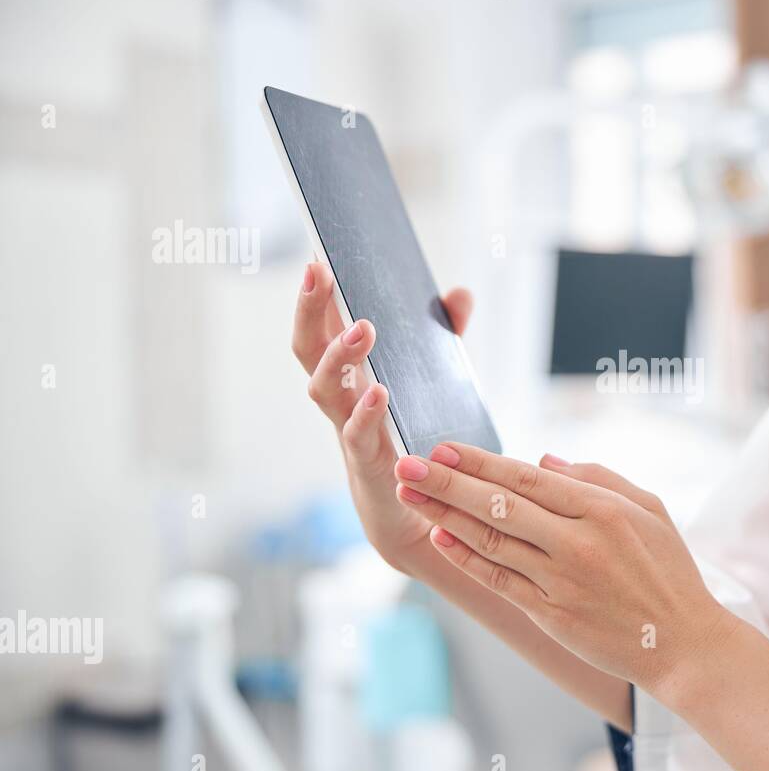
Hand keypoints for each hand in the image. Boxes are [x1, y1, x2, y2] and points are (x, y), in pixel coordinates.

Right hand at [291, 260, 473, 576]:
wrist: (420, 513)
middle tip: (319, 272)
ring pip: (323, 390)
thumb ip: (445, 337)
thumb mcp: (435, 381)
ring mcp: (348, 431)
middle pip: (308, 350)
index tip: (316, 256)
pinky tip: (380, 392)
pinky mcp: (368, 464)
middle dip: (309, 310)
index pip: (321, 327)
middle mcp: (339, 401)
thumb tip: (459, 293)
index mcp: (349, 376)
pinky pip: (356, 436)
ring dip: (340, 356)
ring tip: (363, 327)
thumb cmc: (419, 440)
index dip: (313, 294)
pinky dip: (366, 412)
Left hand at [390, 443, 736, 696]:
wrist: (682, 644)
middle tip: (408, 464)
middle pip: (500, 505)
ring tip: (412, 496)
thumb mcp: (650, 510)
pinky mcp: (551, 614)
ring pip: (492, 540)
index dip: (481, 463)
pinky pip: (498, 579)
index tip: (444, 447)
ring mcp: (561, 581)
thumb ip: (598, 478)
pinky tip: (440, 538)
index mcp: (604, 511)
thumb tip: (542, 459)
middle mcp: (578, 543)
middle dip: (447, 482)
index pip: (528, 479)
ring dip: (445, 515)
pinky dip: (466, 557)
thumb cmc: (669, 573)